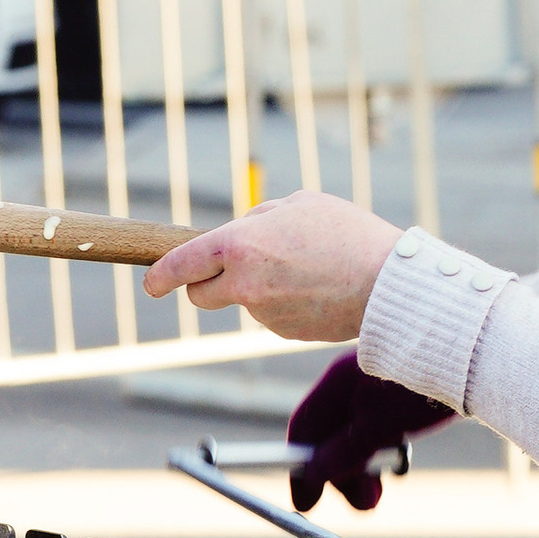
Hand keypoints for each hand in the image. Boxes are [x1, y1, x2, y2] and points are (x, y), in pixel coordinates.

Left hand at [143, 190, 399, 341]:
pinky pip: (272, 314)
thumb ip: (260, 219)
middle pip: (200, 294)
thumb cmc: (348, 236)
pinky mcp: (283, 332)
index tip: (151, 283)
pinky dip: (285, 303)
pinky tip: (315, 289)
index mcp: (240, 244)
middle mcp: (244, 284)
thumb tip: (241, 232)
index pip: (182, 263)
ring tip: (304, 269)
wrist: (386, 284)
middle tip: (231, 271)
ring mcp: (263, 313)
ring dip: (259, 288)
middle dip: (206, 284)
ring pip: (243, 301)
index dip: (160, 275)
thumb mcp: (300, 205)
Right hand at [287, 352, 453, 513]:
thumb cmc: (423, 388)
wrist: (478, 357)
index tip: (307, 502)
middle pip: (333, 436)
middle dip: (344, 475)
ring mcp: (381, 387)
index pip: (305, 428)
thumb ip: (343, 451)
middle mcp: (355, 382)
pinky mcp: (406, 393)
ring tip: (378, 495)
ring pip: (360, 436)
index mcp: (339, 382)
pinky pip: (381, 428)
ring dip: (365, 469)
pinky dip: (383, 451)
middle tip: (364, 505)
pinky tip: (396, 466)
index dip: (302, 468)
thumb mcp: (378, 427)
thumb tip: (314, 474)